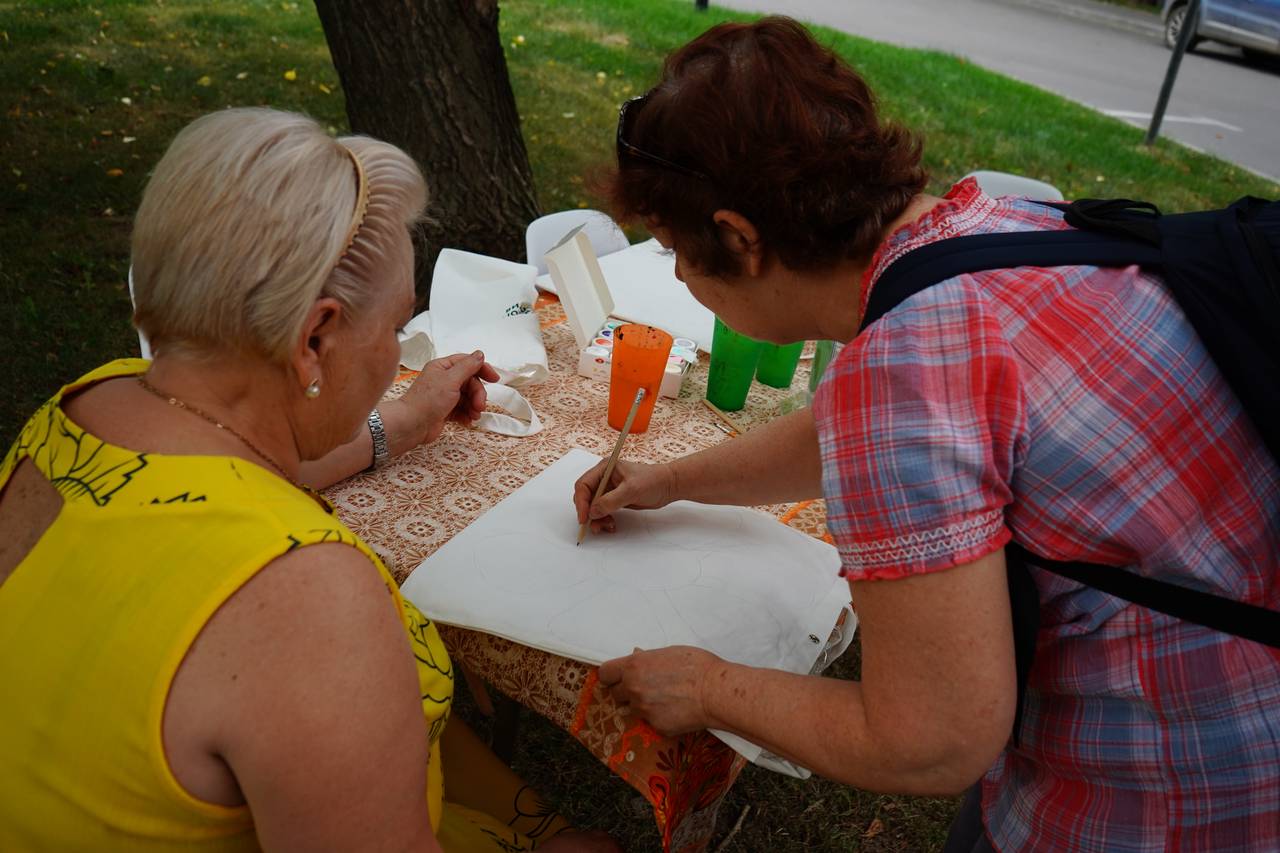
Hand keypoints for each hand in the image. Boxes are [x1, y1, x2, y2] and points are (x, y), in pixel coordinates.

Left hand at [398, 351, 499, 445]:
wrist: (412, 425)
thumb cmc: (427, 401)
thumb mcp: (451, 379)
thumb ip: (468, 366)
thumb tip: (479, 354)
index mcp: (443, 367)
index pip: (468, 363)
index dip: (483, 370)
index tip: (494, 379)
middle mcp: (443, 380)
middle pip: (470, 382)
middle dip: (478, 394)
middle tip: (480, 405)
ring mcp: (444, 396)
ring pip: (468, 397)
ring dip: (474, 406)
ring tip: (474, 415)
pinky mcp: (445, 410)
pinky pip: (462, 410)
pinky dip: (467, 415)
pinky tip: (467, 421)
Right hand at [572, 460, 676, 533]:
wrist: (669, 486)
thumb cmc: (653, 481)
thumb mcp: (631, 490)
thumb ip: (610, 501)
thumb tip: (593, 512)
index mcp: (605, 468)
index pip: (583, 485)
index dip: (581, 502)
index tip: (584, 518)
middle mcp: (604, 477)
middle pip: (586, 497)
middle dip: (588, 512)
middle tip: (594, 525)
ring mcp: (609, 489)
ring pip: (593, 507)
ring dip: (597, 519)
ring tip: (607, 526)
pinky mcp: (615, 499)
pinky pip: (602, 511)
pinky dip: (604, 519)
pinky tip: (612, 525)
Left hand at [597, 646, 721, 735]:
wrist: (715, 691)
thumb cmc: (697, 665)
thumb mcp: (668, 652)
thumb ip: (647, 658)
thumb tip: (635, 656)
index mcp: (634, 666)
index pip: (605, 674)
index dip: (611, 675)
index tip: (617, 677)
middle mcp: (634, 689)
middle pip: (616, 694)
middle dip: (627, 690)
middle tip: (645, 686)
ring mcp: (643, 710)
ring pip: (634, 708)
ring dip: (643, 704)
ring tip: (665, 697)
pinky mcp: (656, 726)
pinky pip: (651, 721)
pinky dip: (659, 716)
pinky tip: (676, 709)